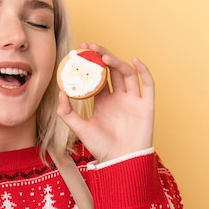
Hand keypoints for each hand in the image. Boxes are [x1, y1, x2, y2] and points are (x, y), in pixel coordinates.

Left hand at [57, 43, 153, 162]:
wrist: (121, 162)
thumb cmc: (102, 148)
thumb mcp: (80, 129)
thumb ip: (67, 113)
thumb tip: (60, 93)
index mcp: (104, 101)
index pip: (98, 77)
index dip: (90, 64)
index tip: (80, 51)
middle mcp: (119, 97)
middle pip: (112, 70)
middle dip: (102, 56)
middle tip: (89, 46)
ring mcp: (133, 100)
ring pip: (127, 74)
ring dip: (117, 62)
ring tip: (104, 55)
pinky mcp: (146, 105)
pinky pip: (148, 85)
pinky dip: (144, 71)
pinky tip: (135, 60)